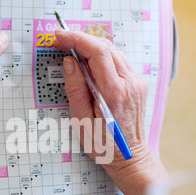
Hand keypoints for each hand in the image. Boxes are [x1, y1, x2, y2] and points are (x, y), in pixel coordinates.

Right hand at [54, 29, 149, 172]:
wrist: (130, 157)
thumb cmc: (104, 146)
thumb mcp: (82, 121)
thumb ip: (75, 89)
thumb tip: (69, 62)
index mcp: (115, 93)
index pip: (98, 53)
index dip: (77, 39)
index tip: (59, 37)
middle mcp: (130, 84)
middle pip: (106, 47)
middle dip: (81, 39)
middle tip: (60, 40)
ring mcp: (136, 83)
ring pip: (113, 52)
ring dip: (91, 46)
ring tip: (70, 48)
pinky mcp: (136, 85)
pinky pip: (118, 62)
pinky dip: (101, 56)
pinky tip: (87, 61)